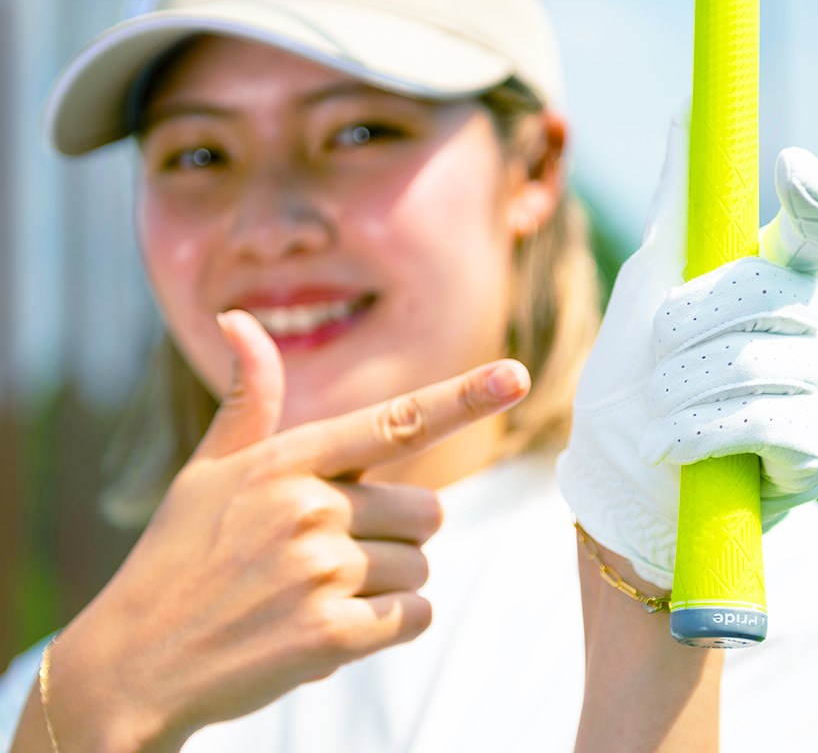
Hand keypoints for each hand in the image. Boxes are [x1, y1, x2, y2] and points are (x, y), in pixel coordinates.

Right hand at [46, 311, 529, 751]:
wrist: (134, 662)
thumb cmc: (177, 558)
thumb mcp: (206, 472)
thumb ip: (250, 402)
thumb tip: (240, 320)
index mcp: (286, 460)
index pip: (395, 422)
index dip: (463, 398)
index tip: (517, 376)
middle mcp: (310, 507)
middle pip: (427, 512)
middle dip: (396, 535)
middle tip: (332, 555)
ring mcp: (320, 571)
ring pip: (421, 567)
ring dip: (387, 586)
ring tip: (317, 594)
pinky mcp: (330, 633)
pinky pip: (415, 616)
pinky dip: (390, 626)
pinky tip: (333, 628)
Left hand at [557, 112, 817, 588]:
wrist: (629, 482)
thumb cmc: (639, 379)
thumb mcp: (647, 288)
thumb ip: (678, 210)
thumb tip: (688, 107)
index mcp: (779, 279)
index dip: (814, 197)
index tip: (790, 166)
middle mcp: (816, 323)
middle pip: (763, 293)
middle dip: (687, 326)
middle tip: (654, 360)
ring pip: (754, 360)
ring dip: (681, 389)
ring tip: (655, 414)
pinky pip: (761, 420)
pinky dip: (698, 432)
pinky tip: (671, 447)